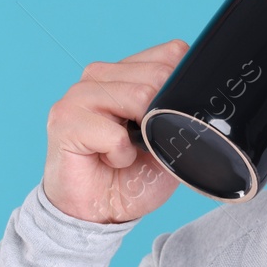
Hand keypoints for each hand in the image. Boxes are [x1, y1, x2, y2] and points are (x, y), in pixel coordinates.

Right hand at [42, 38, 187, 223]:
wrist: (99, 211)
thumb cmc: (132, 175)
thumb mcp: (168, 140)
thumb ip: (180, 111)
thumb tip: (200, 96)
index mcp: (125, 72)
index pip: (170, 54)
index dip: (181, 87)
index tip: (169, 119)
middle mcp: (99, 75)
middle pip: (158, 74)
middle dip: (162, 116)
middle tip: (144, 142)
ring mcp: (79, 94)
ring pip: (138, 97)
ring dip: (141, 138)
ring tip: (124, 151)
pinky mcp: (65, 119)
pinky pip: (115, 134)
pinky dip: (121, 155)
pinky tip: (108, 159)